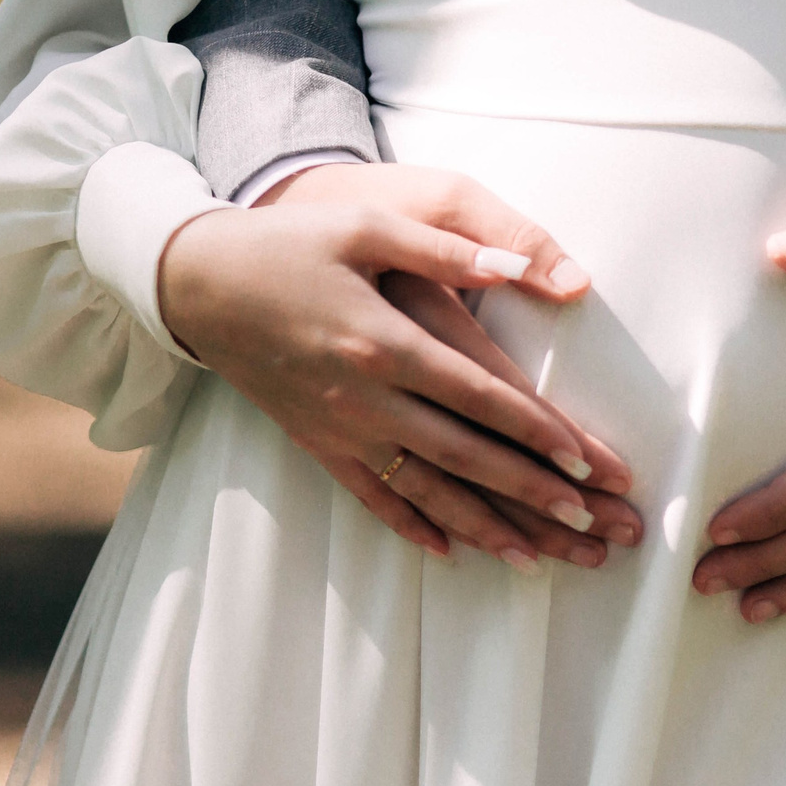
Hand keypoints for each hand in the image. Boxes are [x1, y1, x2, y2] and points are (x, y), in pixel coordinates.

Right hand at [158, 163, 634, 568]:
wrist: (194, 282)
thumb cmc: (286, 243)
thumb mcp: (366, 226)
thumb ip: (445, 249)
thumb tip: (521, 264)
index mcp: (387, 341)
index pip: (481, 397)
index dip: (538, 431)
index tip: (587, 462)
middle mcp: (366, 397)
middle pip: (466, 457)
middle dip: (533, 495)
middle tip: (591, 527)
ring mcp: (339, 429)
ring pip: (426, 491)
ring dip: (487, 526)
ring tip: (539, 559)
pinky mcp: (316, 444)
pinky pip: (371, 498)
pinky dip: (414, 526)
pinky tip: (452, 552)